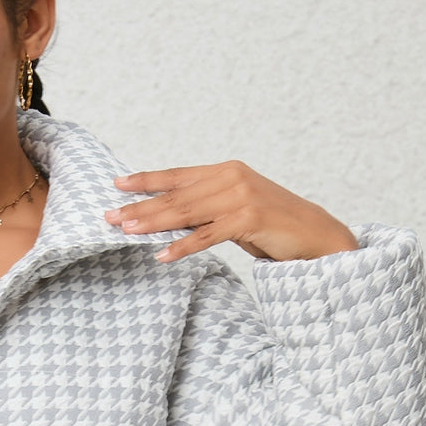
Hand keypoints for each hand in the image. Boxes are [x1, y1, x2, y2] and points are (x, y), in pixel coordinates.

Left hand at [105, 160, 359, 262]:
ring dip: (153, 223)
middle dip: (140, 206)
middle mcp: (232, 178)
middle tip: (109, 215)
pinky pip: (207, 236)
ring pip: (187, 213)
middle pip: (176, 196)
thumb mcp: (234, 210)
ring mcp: (241, 198)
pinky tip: (162, 254)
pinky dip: (182, 246)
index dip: (146, 180)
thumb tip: (167, 218)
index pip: (178, 176)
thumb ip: (205, 209)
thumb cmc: (273, 225)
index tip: (117, 184)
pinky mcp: (249, 220)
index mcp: (226, 171)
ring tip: (126, 230)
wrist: (316, 235)